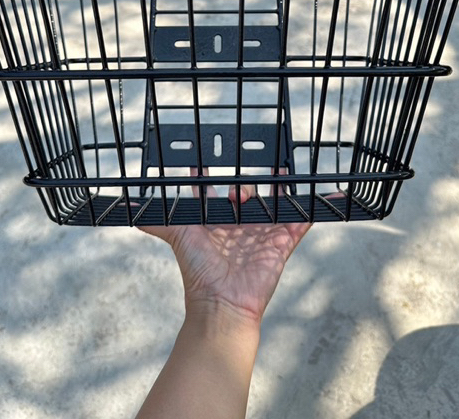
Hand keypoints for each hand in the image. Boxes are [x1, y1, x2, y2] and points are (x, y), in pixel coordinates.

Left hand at [139, 172, 311, 324]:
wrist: (222, 303)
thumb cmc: (199, 271)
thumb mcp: (178, 235)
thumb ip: (157, 220)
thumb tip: (128, 210)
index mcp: (217, 221)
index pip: (215, 192)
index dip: (212, 176)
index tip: (211, 156)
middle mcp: (240, 224)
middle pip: (247, 194)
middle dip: (249, 181)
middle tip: (253, 164)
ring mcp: (262, 232)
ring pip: (274, 203)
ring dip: (281, 188)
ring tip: (286, 168)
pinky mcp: (282, 241)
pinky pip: (302, 221)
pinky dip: (315, 208)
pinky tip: (330, 195)